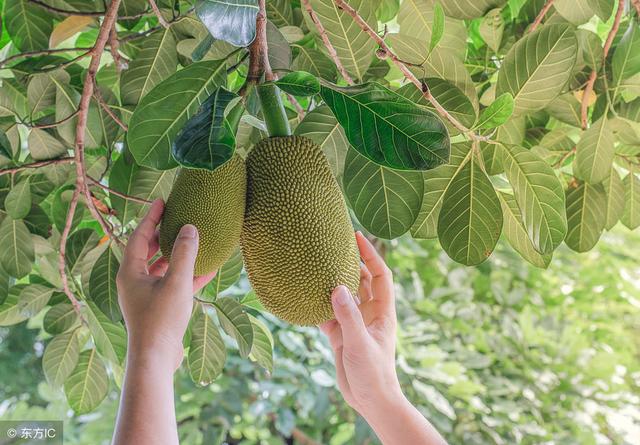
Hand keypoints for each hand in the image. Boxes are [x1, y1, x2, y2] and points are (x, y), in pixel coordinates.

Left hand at [116, 199, 215, 370]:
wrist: (156, 358)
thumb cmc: (160, 320)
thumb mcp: (176, 282)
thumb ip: (184, 253)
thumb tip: (190, 228)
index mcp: (130, 272)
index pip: (140, 236)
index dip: (151, 217)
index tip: (162, 201)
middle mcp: (135, 281)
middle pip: (148, 250)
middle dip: (163, 233)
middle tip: (177, 217)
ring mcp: (146, 294)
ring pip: (162, 267)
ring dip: (177, 254)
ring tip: (192, 239)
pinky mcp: (159, 306)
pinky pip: (173, 284)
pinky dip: (187, 275)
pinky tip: (208, 268)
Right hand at [320, 231, 401, 417]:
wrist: (370, 401)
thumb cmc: (374, 373)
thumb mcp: (360, 343)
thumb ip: (348, 316)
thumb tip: (337, 287)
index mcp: (382, 311)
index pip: (380, 274)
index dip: (371, 254)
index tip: (357, 237)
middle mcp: (369, 314)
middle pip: (362, 280)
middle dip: (351, 262)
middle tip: (335, 245)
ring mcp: (355, 324)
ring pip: (344, 296)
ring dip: (333, 283)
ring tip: (317, 265)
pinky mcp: (341, 335)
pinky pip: (329, 314)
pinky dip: (318, 306)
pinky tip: (305, 297)